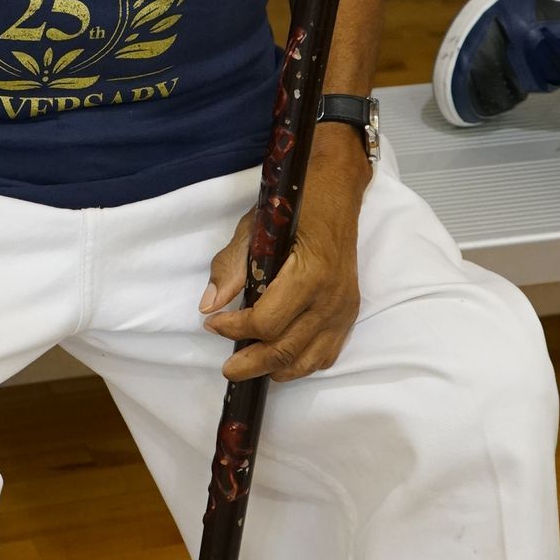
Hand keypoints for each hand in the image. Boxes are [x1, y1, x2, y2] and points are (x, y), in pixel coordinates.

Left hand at [200, 133, 368, 383]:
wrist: (338, 191)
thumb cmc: (294, 204)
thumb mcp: (254, 227)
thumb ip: (231, 267)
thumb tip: (209, 306)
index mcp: (310, 274)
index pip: (267, 323)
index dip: (234, 329)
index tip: (212, 324)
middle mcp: (332, 298)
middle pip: (286, 350)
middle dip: (251, 363)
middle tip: (227, 369)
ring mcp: (344, 309)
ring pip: (308, 360)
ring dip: (276, 369)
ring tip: (251, 366)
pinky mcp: (350, 313)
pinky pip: (326, 354)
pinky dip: (302, 363)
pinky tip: (282, 357)